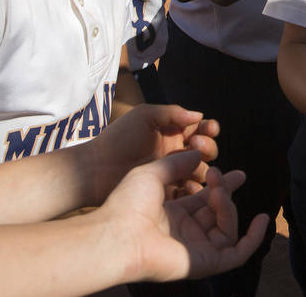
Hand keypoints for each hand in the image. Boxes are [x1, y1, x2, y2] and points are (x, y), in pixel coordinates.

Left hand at [85, 104, 220, 203]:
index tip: (209, 128)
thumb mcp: (144, 116)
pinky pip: (188, 192)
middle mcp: (176, 152)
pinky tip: (191, 185)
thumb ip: (172, 112)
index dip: (208, 128)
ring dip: (203, 167)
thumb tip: (199, 114)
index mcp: (173, 132)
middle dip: (207, 146)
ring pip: (200, 171)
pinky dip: (194, 189)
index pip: (200, 129)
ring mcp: (173, 173)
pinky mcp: (169, 192)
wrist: (96, 168)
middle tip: (197, 145)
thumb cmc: (118, 138)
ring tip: (195, 166)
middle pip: (205, 150)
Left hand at [98, 151, 269, 282]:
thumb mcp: (153, 172)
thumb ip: (178, 162)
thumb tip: (198, 155)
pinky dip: (253, 239)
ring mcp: (195, 249)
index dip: (221, 186)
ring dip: (229, 206)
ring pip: (227, 229)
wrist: (118, 232)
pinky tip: (262, 219)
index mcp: (171, 214)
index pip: (204, 200)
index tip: (236, 173)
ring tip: (219, 189)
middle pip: (217, 213)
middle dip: (227, 191)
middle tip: (228, 175)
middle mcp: (184, 233)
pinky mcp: (203, 262)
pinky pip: (236, 254)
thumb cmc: (126, 203)